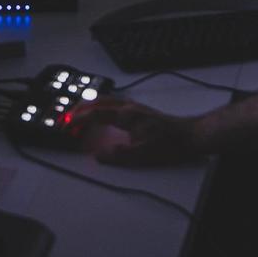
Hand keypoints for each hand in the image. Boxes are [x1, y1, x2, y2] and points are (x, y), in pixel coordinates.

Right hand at [78, 99, 201, 165]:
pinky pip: (114, 103)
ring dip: (91, 105)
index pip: (96, 113)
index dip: (80, 119)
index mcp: (126, 115)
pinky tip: (103, 113)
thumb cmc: (169, 144)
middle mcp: (129, 108)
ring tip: (80, 113)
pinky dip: (102, 106)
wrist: (189, 136)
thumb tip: (98, 156)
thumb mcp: (142, 155)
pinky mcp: (140, 111)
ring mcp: (135, 108)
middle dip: (81, 108)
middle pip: (99, 102)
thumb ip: (118, 156)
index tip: (67, 124)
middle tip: (68, 117)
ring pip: (107, 100)